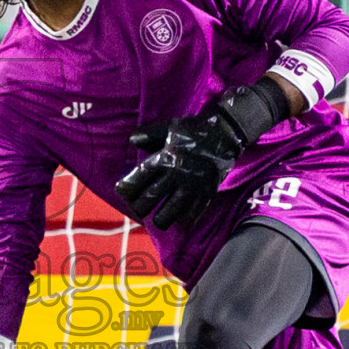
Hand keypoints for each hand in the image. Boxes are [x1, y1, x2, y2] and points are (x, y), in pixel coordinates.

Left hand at [115, 114, 241, 229]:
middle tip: (140, 207)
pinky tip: (178, 219)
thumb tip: (132, 140)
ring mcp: (191, 187)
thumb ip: (148, 134)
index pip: (137, 180)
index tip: (123, 192)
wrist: (225, 134)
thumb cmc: (193, 130)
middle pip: (148, 201)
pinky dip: (182, 221)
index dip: (126, 190)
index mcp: (163, 159)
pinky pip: (190, 216)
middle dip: (139, 208)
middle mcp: (175, 175)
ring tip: (159, 218)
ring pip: (168, 215)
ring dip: (160, 219)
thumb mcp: (169, 127)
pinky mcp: (205, 194)